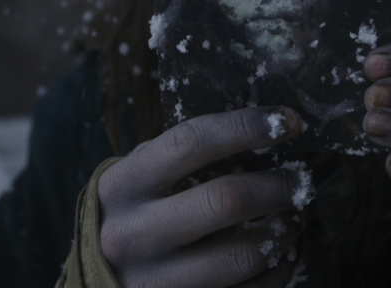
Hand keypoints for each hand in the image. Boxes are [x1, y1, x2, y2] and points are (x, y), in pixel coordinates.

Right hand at [98, 106, 304, 287]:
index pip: (192, 142)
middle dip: (276, 187)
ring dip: (282, 234)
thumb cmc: (132, 216)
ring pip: (242, 255)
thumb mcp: (138, 180)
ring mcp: (153, 281)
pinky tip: (277, 257)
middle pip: (225, 199)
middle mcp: (131, 234)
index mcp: (123, 185)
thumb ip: (182, 157)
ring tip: (291, 223)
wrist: (92, 284)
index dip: (246, 126)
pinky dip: (275, 272)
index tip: (288, 120)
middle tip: (298, 182)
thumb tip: (264, 129)